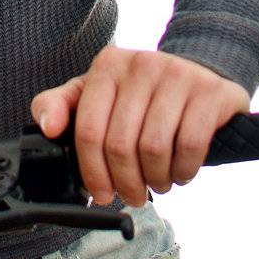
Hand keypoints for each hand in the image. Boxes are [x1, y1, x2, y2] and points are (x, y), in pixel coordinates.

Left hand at [29, 46, 250, 206]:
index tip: (100, 194)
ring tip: (158, 182)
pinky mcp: (210, 92)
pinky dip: (184, 171)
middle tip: (132, 195)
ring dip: (156, 180)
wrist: (198, 76)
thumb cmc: (139, 95)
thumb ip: (59, 106)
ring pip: (155, 148)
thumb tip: (48, 127)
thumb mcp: (95, 95)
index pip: (89, 131)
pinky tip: (181, 172)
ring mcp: (178, 74)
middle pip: (121, 145)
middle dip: (126, 183)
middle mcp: (141, 63)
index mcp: (107, 65)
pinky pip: (191, 146)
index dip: (93, 172)